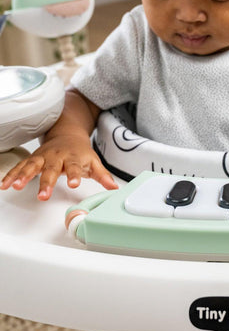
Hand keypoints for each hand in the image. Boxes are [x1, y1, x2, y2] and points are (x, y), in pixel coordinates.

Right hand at [0, 135, 117, 199]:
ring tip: (16, 186)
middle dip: (46, 182)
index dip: (74, 175)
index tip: (74, 184)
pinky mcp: (33, 160)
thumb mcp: (94, 162)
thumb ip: (103, 176)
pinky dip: (12, 175)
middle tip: (42, 195)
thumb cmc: (81, 152)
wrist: (68, 134)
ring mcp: (43, 158)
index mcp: (73, 158)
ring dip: (23, 176)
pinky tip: (5, 184)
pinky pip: (20, 167)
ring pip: (32, 166)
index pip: (75, 167)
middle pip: (51, 170)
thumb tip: (115, 188)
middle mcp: (57, 157)